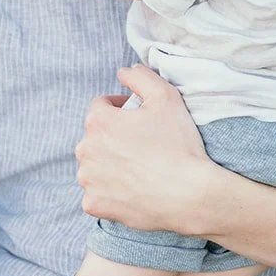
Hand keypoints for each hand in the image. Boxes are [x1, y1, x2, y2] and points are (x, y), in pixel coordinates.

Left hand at [75, 66, 217, 234]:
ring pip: (93, 165)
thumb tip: (123, 72)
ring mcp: (88, 179)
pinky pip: (95, 193)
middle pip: (95, 137)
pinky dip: (108, 192)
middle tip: (142, 145)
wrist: (190, 195)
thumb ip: (141, 76)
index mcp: (99, 122)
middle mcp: (86, 150)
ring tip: (138, 168)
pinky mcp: (94, 204)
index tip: (139, 119)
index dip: (121, 108)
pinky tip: (131, 190)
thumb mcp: (166, 97)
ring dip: (109, 164)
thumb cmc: (179, 145)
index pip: (101, 106)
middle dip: (113, 137)